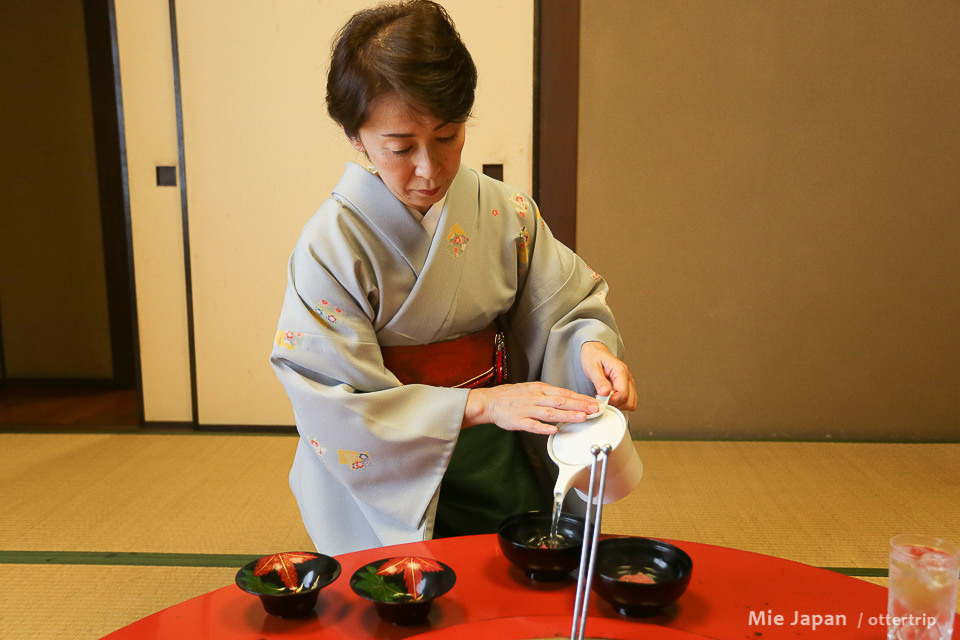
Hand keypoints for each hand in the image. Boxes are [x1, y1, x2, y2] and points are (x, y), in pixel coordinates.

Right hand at [463, 382, 598, 434]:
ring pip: (550, 412)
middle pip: (561, 401)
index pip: (564, 393)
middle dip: (579, 405)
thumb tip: (567, 398)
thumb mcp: (532, 389)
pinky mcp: (519, 421)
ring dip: (566, 415)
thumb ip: (549, 394)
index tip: (593, 402)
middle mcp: (535, 398)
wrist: (490, 401)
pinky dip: (542, 427)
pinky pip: (532, 425)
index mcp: (540, 389)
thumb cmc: (511, 396)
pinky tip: (553, 430)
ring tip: (581, 417)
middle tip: (594, 409)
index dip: (580, 398)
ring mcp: (527, 409)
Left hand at [580, 341, 636, 411]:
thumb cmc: (593, 356)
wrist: (595, 350)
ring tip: (606, 400)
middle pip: (629, 401)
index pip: (623, 394)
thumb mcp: (592, 367)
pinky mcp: (626, 386)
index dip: (611, 401)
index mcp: (620, 371)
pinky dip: (621, 404)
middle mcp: (627, 377)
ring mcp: (628, 382)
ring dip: (619, 406)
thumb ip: (599, 381)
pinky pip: (629, 400)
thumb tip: (605, 393)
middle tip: (602, 401)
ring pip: (631, 402)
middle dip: (615, 405)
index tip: (600, 399)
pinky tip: (610, 399)